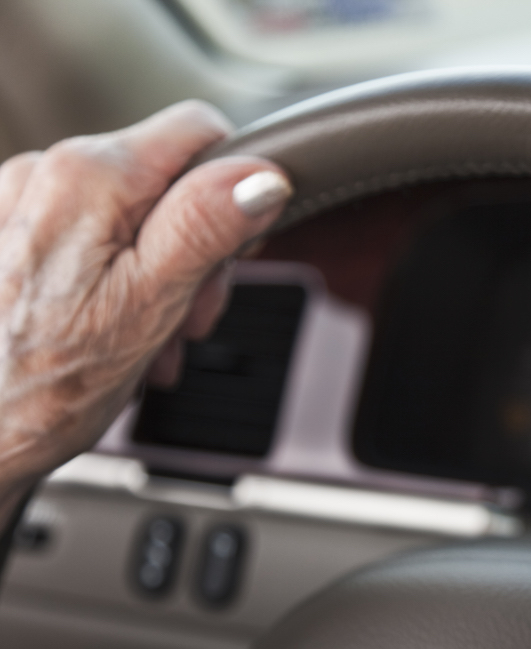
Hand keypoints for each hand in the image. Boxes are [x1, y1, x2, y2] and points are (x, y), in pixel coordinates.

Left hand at [0, 101, 290, 497]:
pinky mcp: (12, 234)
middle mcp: (47, 173)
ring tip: (148, 339)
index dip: (236, 190)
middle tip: (187, 318)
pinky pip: (93, 237)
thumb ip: (206, 228)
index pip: (201, 131)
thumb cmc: (40, 388)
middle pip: (169, 179)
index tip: (235, 252)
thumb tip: (259, 176)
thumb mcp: (149, 306)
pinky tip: (114, 331)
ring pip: (135, 214)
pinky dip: (118, 281)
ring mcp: (23, 203)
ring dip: (160, 277)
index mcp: (88, 177)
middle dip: (197, 252)